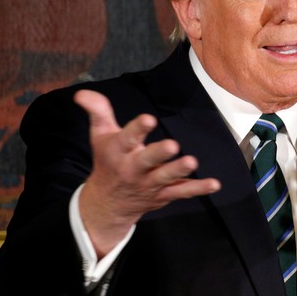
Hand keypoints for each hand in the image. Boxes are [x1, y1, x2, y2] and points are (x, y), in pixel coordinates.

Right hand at [74, 89, 220, 256]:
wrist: (108, 203)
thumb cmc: (108, 161)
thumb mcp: (100, 135)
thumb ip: (98, 111)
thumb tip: (82, 92)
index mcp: (119, 151)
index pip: (127, 137)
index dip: (137, 129)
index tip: (148, 119)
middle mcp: (134, 168)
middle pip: (147, 160)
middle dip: (158, 154)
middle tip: (172, 146)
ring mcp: (150, 183)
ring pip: (166, 177)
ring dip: (178, 170)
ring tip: (192, 161)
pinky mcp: (164, 194)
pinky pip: (182, 192)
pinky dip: (198, 188)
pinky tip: (215, 184)